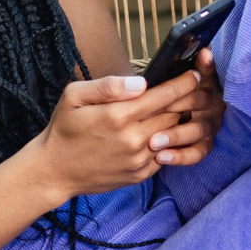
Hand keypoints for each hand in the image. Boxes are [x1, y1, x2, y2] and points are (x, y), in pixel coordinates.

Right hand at [29, 69, 201, 200]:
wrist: (54, 171)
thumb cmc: (64, 129)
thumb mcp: (74, 97)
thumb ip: (108, 86)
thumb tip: (141, 82)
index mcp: (118, 116)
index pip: (163, 95)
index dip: (183, 83)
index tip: (195, 74)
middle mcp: (133, 139)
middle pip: (173, 114)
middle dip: (185, 100)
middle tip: (193, 89)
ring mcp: (138, 159)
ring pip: (172, 135)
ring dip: (178, 122)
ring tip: (181, 108)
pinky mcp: (139, 175)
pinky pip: (164, 154)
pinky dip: (167, 142)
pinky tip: (162, 132)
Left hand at [150, 48, 224, 165]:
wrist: (154, 121)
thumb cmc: (160, 95)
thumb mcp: (167, 77)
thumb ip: (182, 64)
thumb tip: (205, 50)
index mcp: (204, 82)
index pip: (207, 72)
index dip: (205, 65)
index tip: (203, 54)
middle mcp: (212, 102)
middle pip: (196, 101)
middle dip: (175, 106)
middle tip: (152, 111)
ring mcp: (210, 125)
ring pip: (197, 130)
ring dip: (175, 135)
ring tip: (154, 142)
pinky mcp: (205, 144)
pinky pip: (197, 152)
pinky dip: (180, 156)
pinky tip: (161, 157)